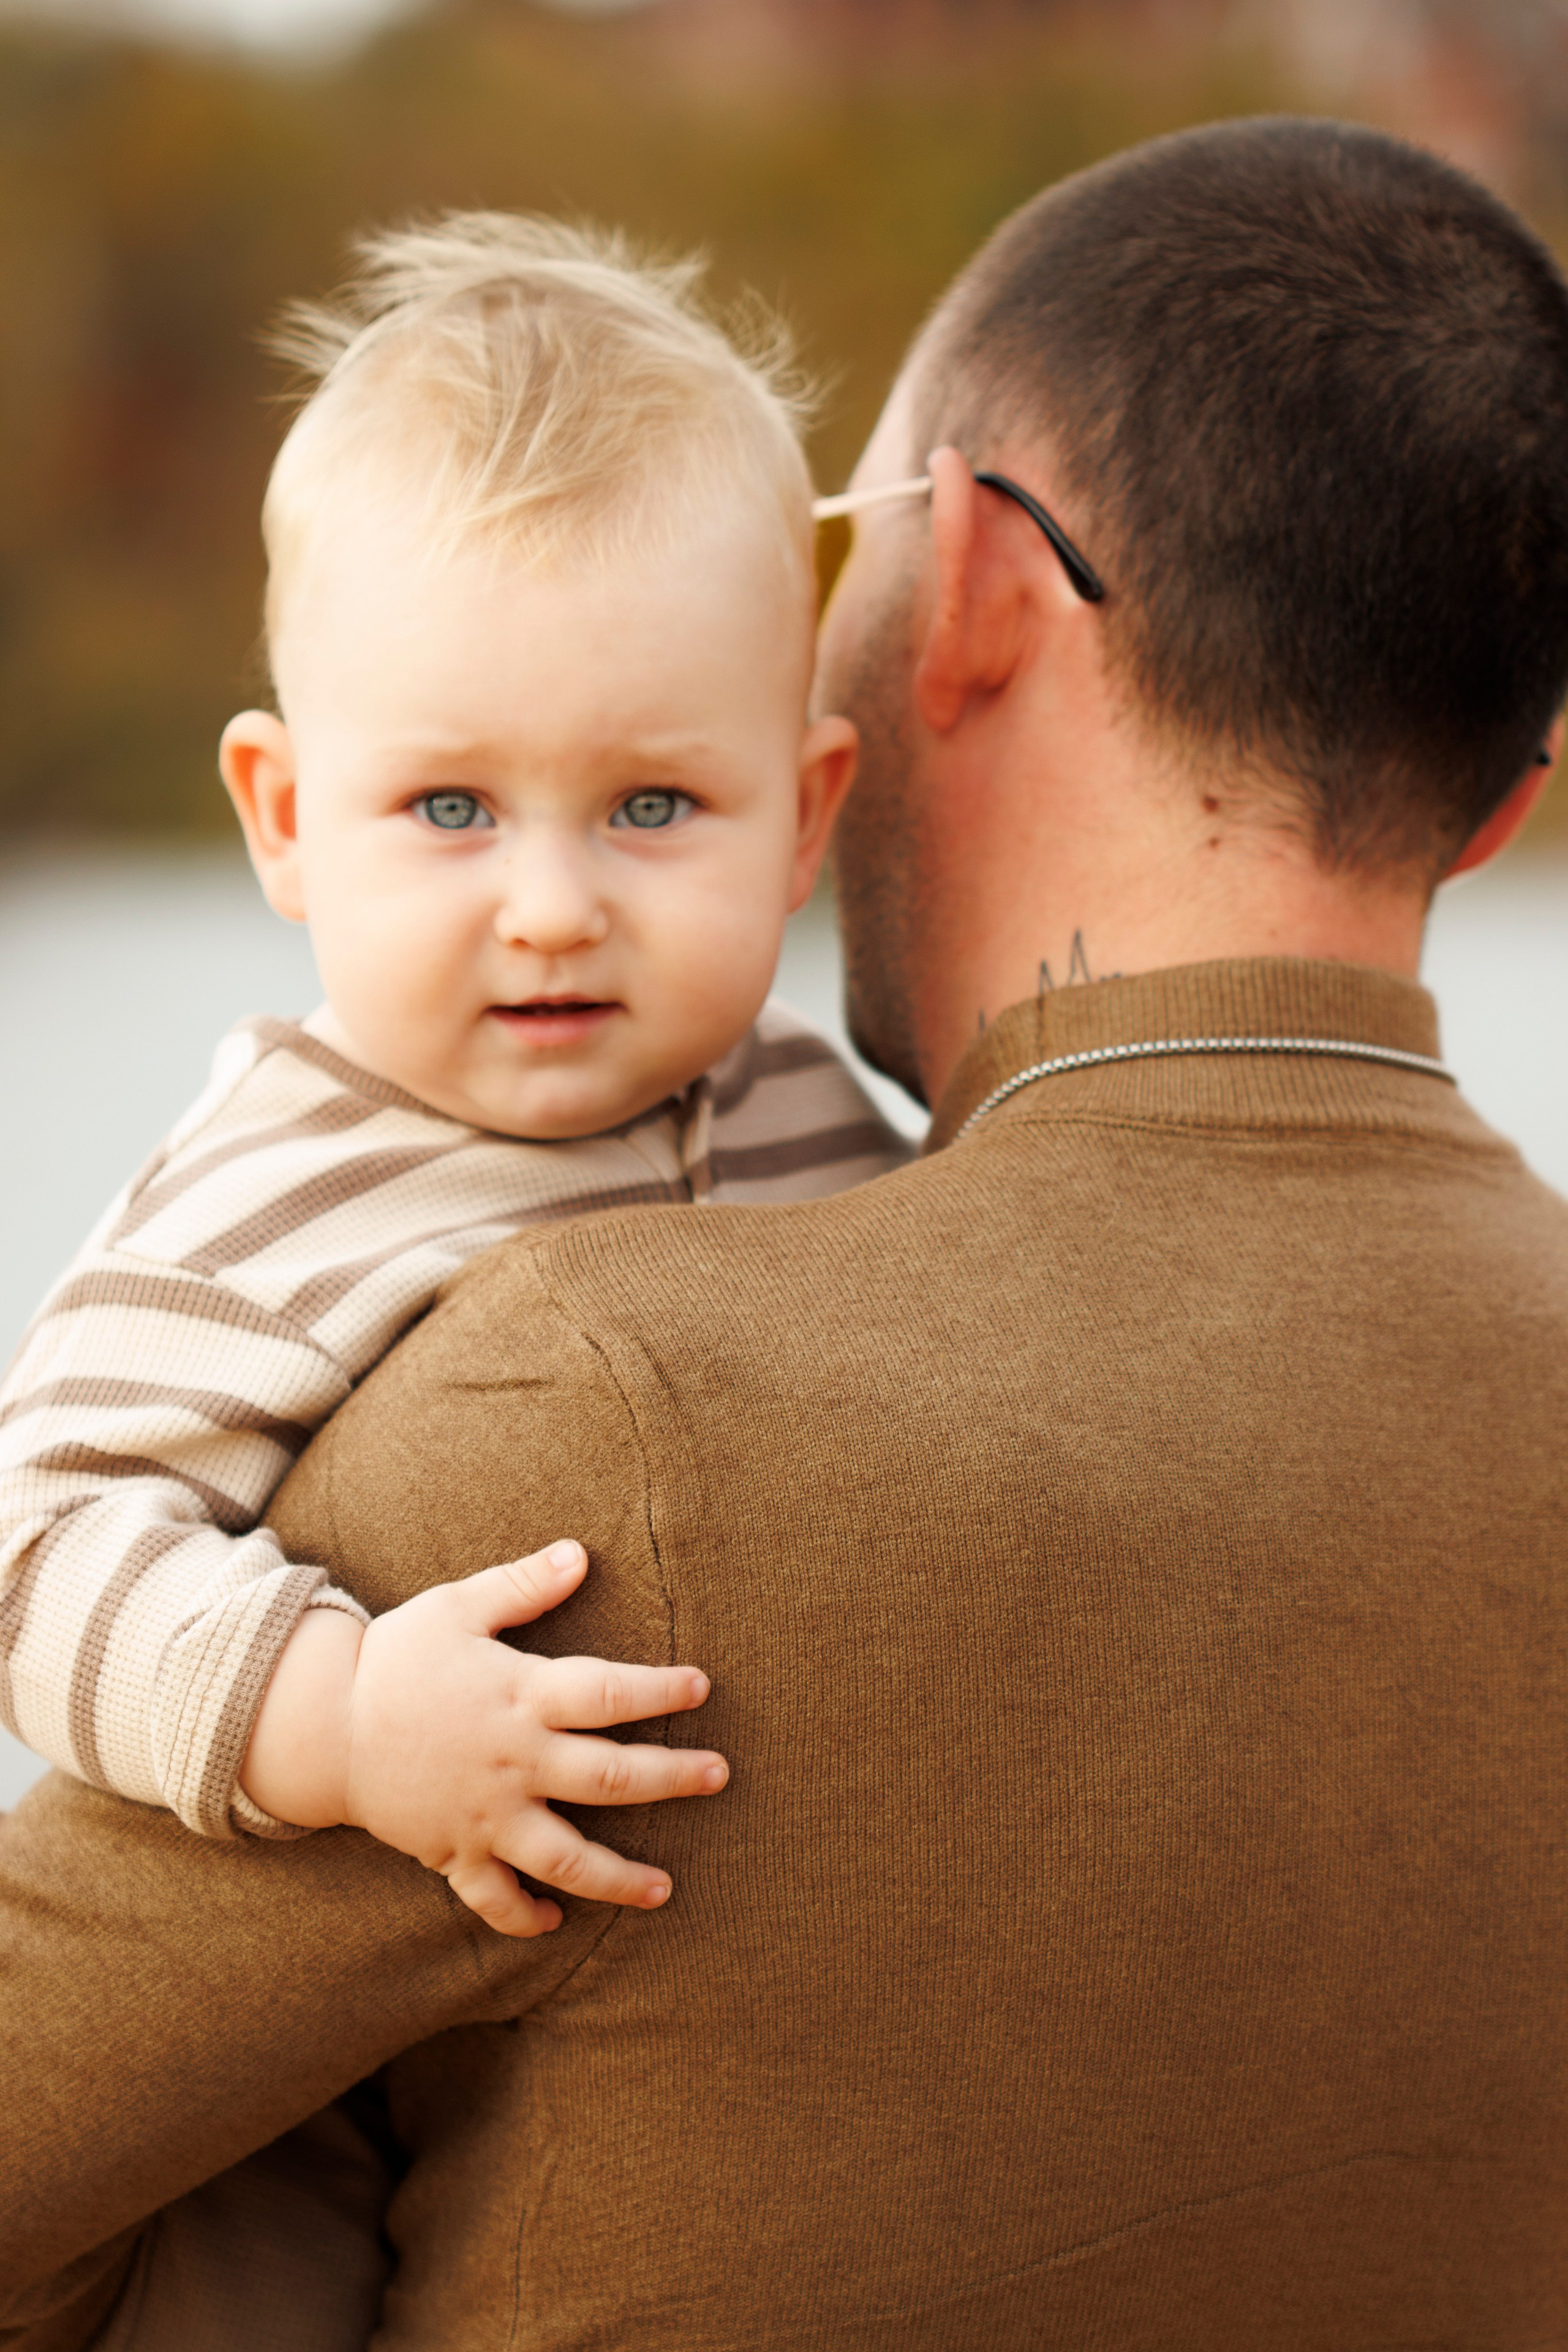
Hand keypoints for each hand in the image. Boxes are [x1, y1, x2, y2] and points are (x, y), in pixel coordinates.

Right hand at [239, 1541, 726, 1937]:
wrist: (321, 1725)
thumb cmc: (394, 1659)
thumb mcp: (455, 1607)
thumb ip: (522, 1585)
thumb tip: (581, 1554)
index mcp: (519, 1695)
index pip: (607, 1693)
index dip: (659, 1689)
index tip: (700, 1687)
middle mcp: (514, 1761)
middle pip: (609, 1777)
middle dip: (670, 1778)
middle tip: (718, 1776)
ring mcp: (486, 1815)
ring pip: (567, 1857)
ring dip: (619, 1877)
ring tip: (665, 1888)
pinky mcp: (454, 1852)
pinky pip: (493, 1898)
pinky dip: (523, 1916)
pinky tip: (555, 1923)